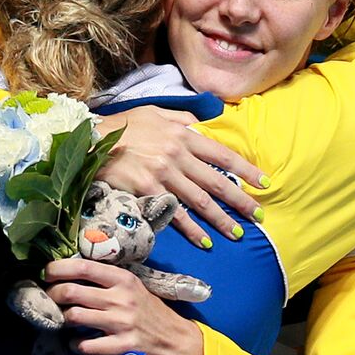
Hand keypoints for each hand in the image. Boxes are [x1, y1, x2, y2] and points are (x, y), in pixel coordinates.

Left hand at [42, 257, 204, 354]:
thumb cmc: (149, 312)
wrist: (176, 341)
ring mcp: (122, 323)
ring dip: (63, 320)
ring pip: (74, 317)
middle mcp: (121, 298)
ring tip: (65, 321)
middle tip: (50, 300)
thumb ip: (107, 281)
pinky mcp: (122, 346)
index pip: (83, 267)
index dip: (58, 269)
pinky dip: (76, 345)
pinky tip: (78, 343)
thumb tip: (69, 274)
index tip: (46, 273)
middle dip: (53, 295)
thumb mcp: (133, 289)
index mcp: (123, 279)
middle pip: (72, 291)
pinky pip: (86, 345)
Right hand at [97, 106, 266, 246]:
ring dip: (221, 220)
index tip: (263, 184)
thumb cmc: (124, 126)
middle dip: (240, 202)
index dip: (246, 171)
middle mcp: (177, 155)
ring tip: (236, 233)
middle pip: (216, 182)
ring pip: (200, 202)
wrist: (91, 140)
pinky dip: (191, 230)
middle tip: (258, 216)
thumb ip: (183, 120)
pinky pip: (174, 214)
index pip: (223, 155)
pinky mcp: (147, 191)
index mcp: (183, 135)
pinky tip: (204, 241)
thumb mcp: (156, 113)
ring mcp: (163, 175)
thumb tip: (206, 125)